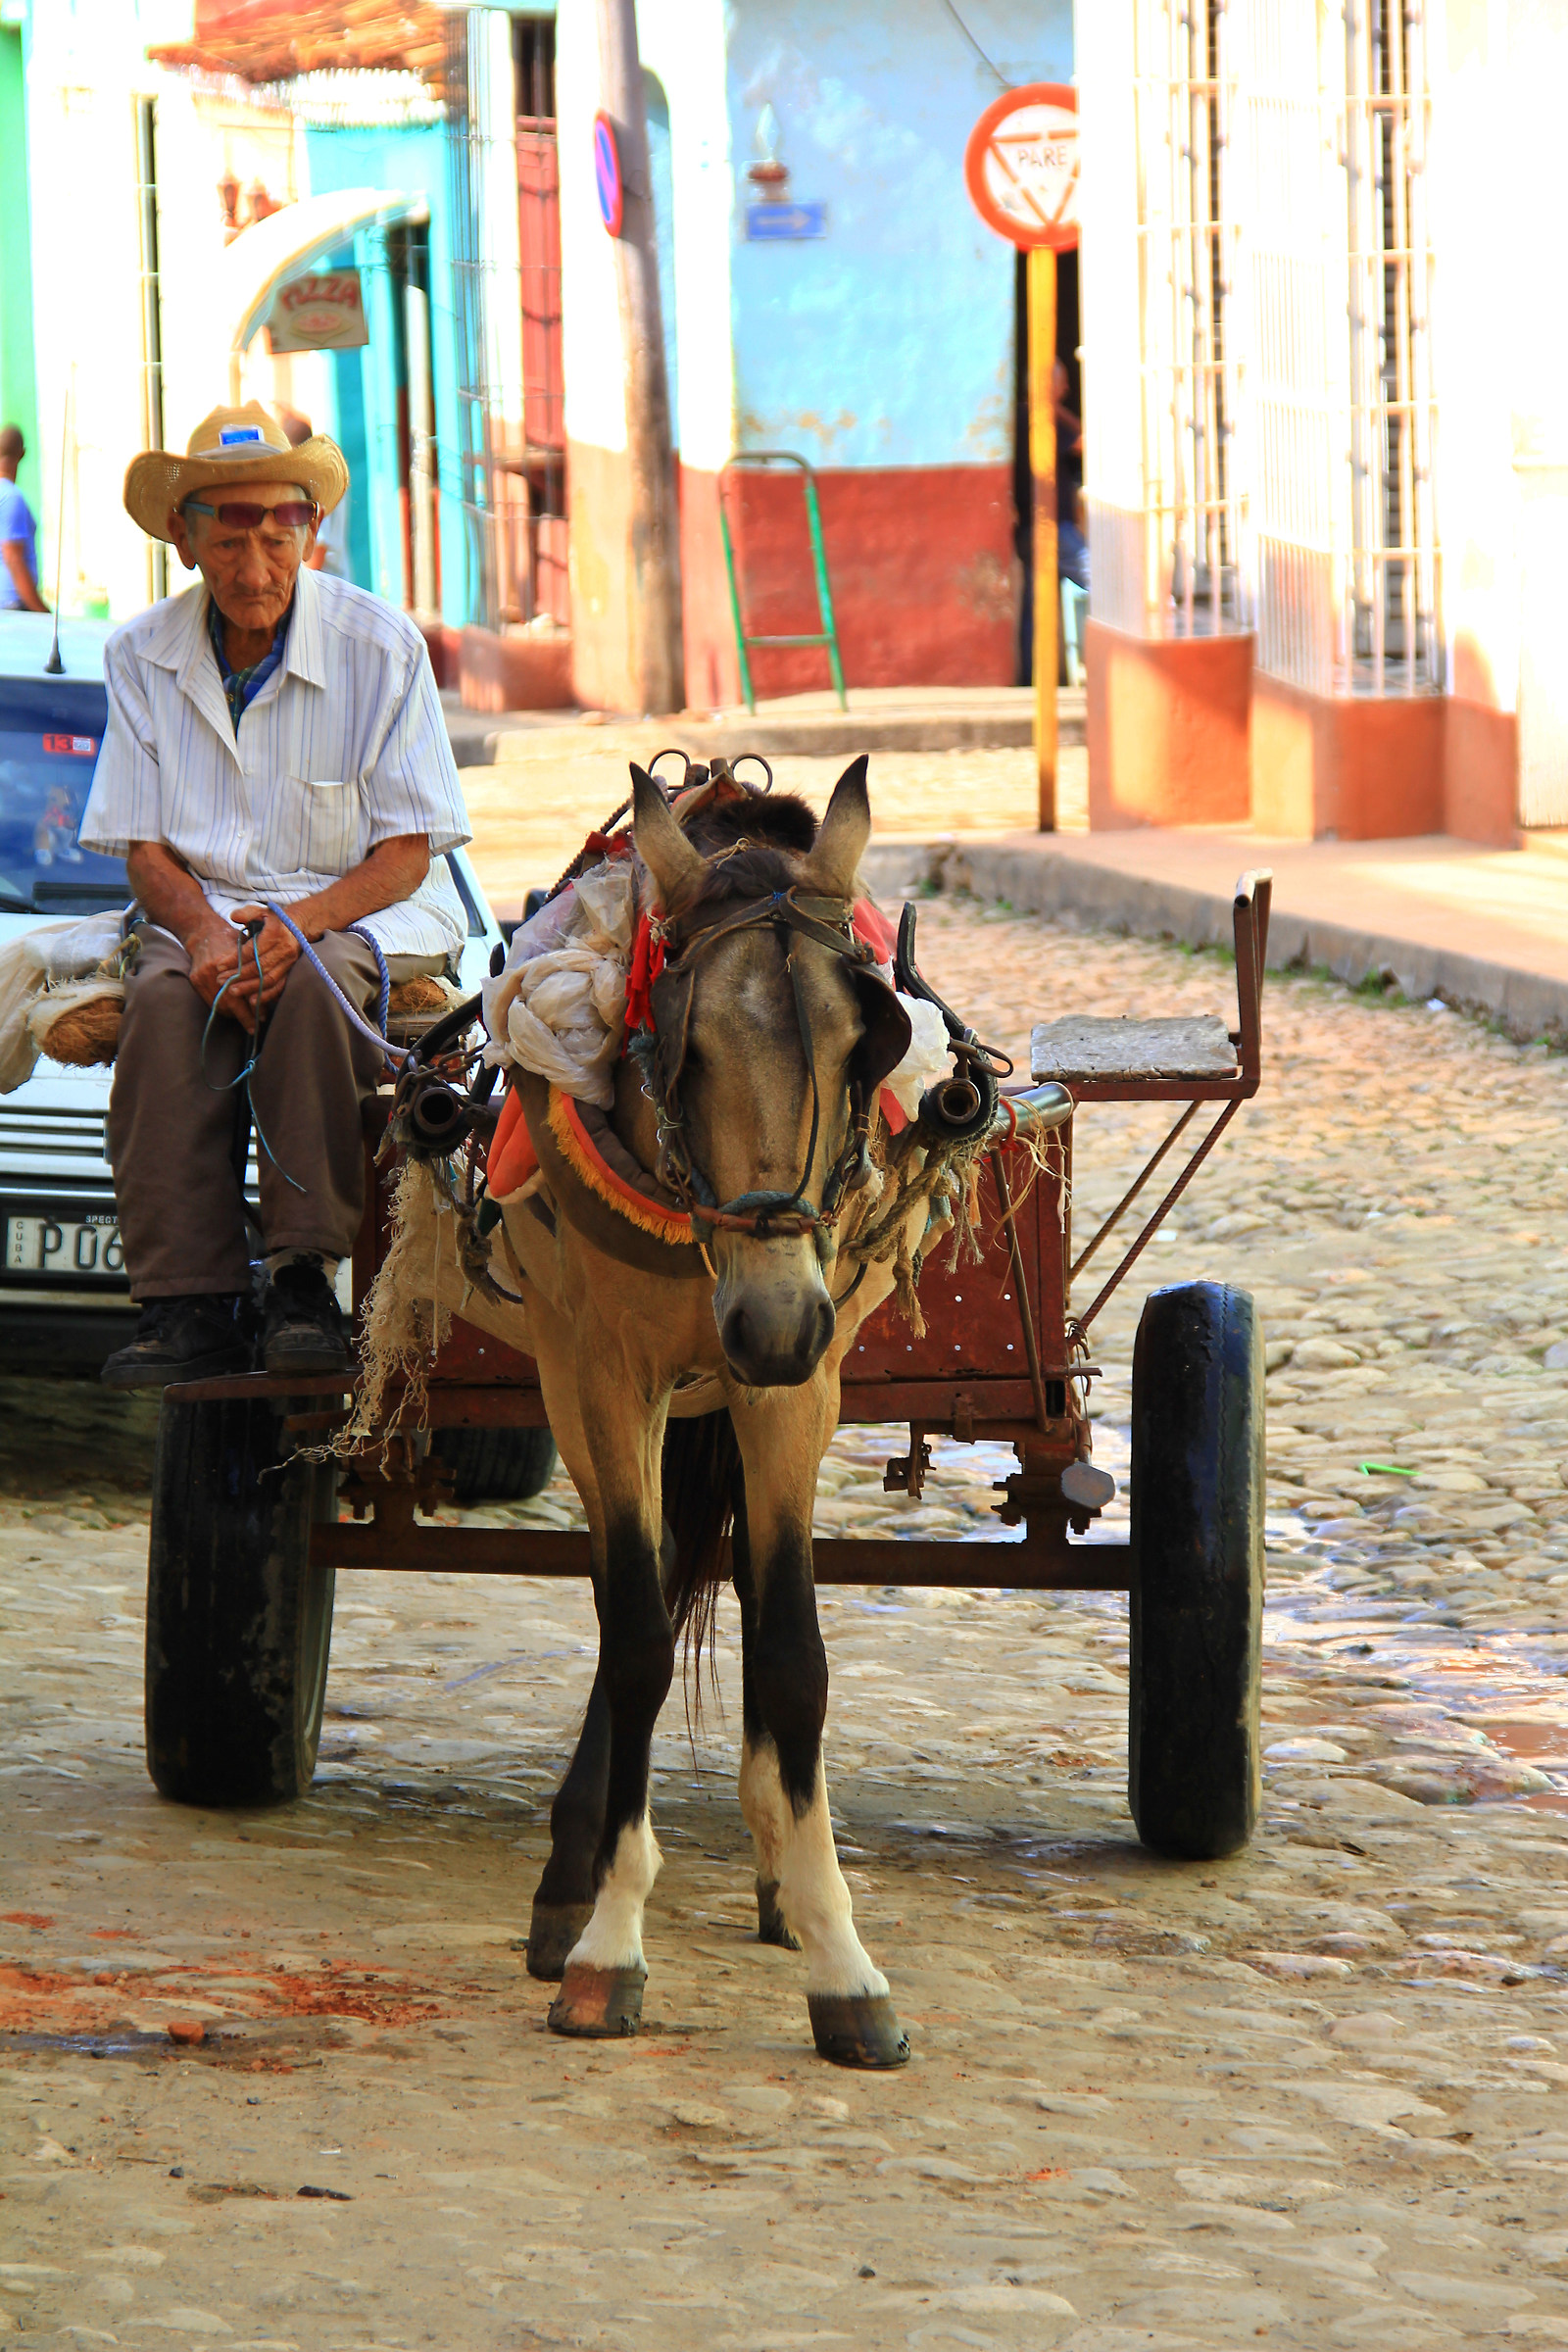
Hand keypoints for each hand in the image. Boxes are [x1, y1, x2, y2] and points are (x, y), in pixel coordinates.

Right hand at [187, 913, 260, 1032]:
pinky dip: (222, 1008)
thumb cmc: (231, 941)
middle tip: (255, 1026)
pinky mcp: (195, 980)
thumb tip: (273, 993)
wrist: (203, 931)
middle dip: (245, 1016)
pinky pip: (210, 1001)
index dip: (255, 1006)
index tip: (263, 1017)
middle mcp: (216, 970)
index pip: (245, 990)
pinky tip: (231, 1011)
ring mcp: (203, 976)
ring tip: (245, 1020)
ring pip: (220, 1005)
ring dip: (233, 1015)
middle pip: (231, 1002)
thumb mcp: (248, 950)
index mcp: (232, 962)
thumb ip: (258, 970)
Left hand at [229, 905, 305, 1010]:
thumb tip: (234, 916)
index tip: (219, 966)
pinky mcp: (291, 971)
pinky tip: (252, 1000)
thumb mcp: (261, 911)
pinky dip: (266, 995)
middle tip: (221, 981)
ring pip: (268, 979)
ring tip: (232, 991)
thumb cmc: (274, 919)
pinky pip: (279, 986)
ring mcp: (289, 962)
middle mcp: (284, 949)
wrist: (299, 926)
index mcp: (275, 933)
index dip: (234, 959)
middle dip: (238, 976)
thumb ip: (247, 913)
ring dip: (249, 987)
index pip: (251, 950)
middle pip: (259, 967)